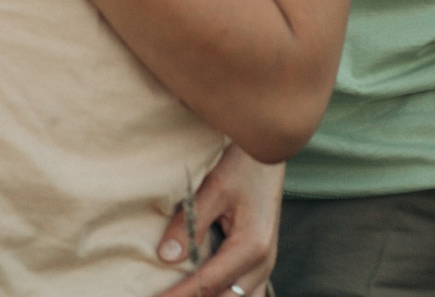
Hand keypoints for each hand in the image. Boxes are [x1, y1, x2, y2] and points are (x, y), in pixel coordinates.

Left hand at [153, 144, 283, 296]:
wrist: (268, 151)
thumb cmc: (242, 164)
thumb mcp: (213, 189)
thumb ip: (190, 224)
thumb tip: (166, 257)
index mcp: (251, 247)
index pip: (208, 284)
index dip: (178, 296)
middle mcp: (262, 262)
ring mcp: (265, 264)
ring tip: (179, 294)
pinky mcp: (261, 260)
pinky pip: (245, 292)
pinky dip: (223, 295)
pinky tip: (202, 291)